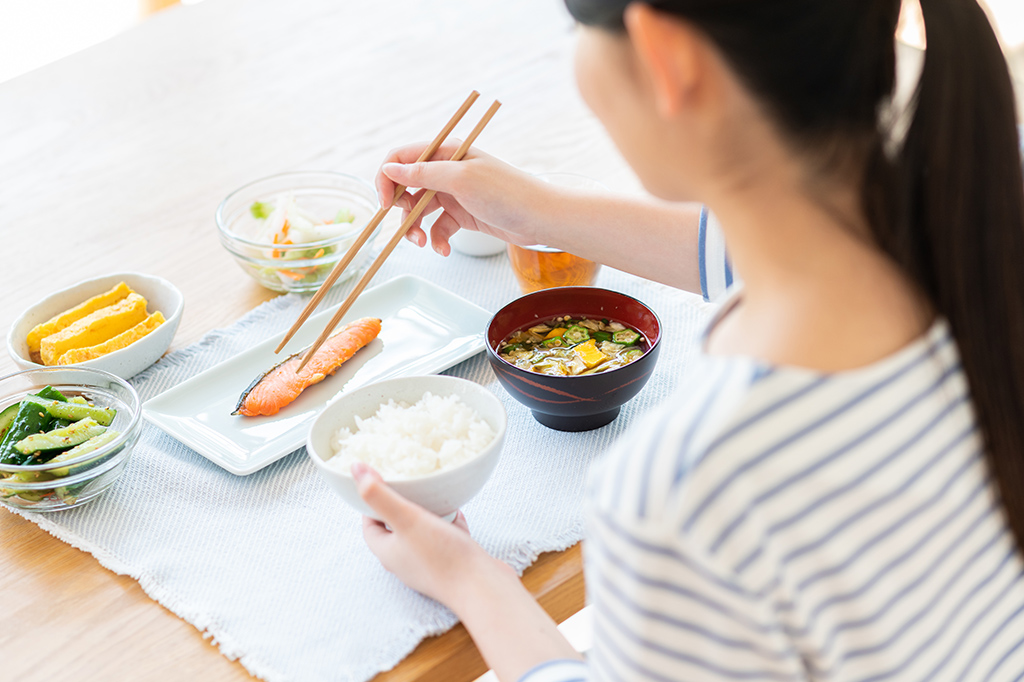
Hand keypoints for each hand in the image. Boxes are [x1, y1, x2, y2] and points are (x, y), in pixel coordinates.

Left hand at [354, 461, 507, 606]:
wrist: (482, 587)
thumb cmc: (442, 556)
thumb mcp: (406, 518)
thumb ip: (379, 494)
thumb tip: (354, 468)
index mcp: (388, 552)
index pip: (369, 526)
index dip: (371, 504)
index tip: (379, 483)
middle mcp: (405, 561)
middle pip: (394, 528)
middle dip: (399, 505)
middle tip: (406, 484)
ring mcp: (429, 565)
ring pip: (420, 532)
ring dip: (425, 513)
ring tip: (433, 494)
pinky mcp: (451, 564)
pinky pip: (444, 539)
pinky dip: (448, 523)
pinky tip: (457, 511)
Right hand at [375, 143, 552, 255]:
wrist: (540, 218)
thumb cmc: (507, 192)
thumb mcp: (461, 180)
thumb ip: (423, 174)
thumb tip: (390, 168)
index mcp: (445, 152)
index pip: (402, 158)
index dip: (387, 179)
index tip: (385, 204)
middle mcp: (447, 170)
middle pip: (407, 187)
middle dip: (402, 209)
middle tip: (407, 226)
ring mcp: (455, 193)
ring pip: (420, 210)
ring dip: (416, 229)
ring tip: (423, 244)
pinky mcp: (463, 214)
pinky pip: (438, 226)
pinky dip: (437, 239)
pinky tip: (443, 250)